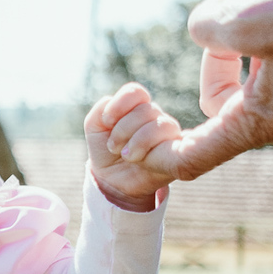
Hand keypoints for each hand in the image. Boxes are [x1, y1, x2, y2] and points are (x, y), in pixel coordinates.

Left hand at [85, 82, 181, 210]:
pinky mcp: (177, 149)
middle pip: (145, 110)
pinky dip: (148, 150)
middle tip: (113, 148)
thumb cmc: (105, 150)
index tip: (107, 120)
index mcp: (136, 107)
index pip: (135, 92)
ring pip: (159, 124)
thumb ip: (101, 109)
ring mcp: (169, 132)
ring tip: (126, 156)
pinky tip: (140, 160)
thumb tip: (115, 103)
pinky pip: (170, 140)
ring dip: (136, 142)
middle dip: (123, 130)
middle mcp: (155, 116)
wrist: (113, 180)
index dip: (120, 104)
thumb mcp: (95, 127)